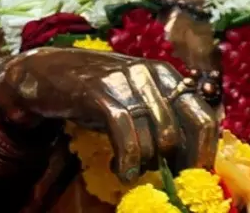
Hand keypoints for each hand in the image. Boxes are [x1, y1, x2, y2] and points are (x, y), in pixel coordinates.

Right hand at [0, 47, 216, 181]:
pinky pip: (126, 134)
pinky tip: (120, 169)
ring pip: (156, 136)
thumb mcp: (134, 97)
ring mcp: (125, 81)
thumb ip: (163, 115)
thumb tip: (194, 155)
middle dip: (175, 163)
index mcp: (166, 74)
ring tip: (131, 170)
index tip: (192, 175)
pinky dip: (127, 160)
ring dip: (145, 164)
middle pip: (182, 131)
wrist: (45, 72)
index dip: (203, 152)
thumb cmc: (95, 91)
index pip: (204, 117)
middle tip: (160, 177)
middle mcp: (150, 73)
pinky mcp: (100, 92)